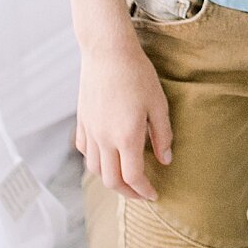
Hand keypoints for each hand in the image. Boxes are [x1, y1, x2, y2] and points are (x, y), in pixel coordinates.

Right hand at [76, 35, 171, 200]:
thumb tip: (165, 160)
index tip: (154, 195)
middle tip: (141, 194)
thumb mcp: (158, 104)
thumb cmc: (137, 75)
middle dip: (127, 193)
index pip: (133, 177)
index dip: (144, 191)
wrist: (107, 52)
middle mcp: (104, 139)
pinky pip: (84, 150)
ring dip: (109, 179)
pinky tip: (105, 156)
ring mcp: (90, 131)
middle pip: (111, 180)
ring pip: (94, 169)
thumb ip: (162, 135)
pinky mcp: (82, 121)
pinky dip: (94, 160)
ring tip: (124, 179)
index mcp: (126, 137)